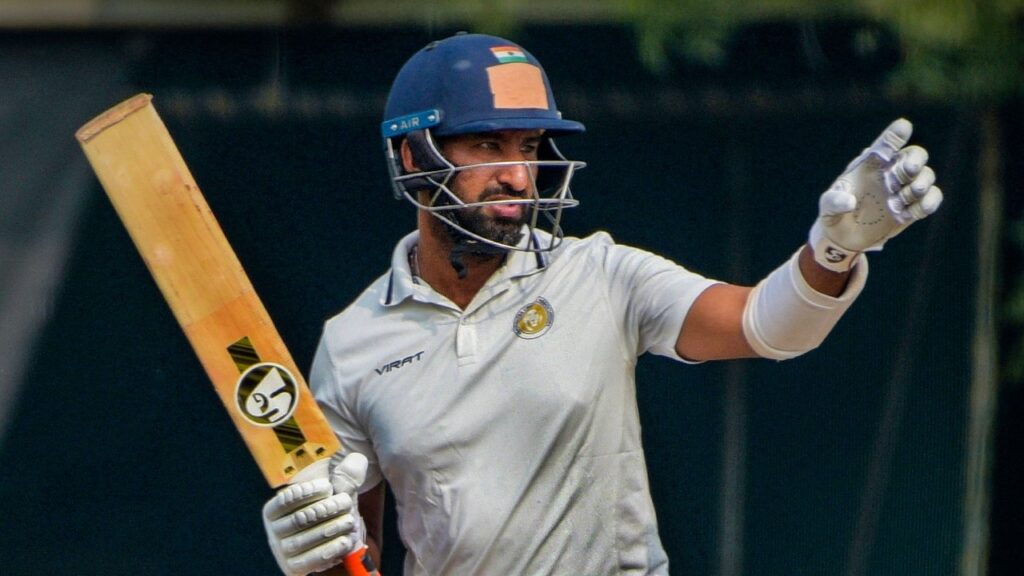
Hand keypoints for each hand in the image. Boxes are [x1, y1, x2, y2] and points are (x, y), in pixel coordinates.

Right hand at [263, 453, 368, 575]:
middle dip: (325, 509)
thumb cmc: (327, 514)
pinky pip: (310, 560)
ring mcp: (282, 551)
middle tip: (346, 502)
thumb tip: (357, 460)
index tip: (327, 486)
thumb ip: (345, 478)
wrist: (326, 545)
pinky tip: (345, 541)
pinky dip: (329, 550)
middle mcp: (274, 531)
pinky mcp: (294, 567)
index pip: (285, 500)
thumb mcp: (334, 495)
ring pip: (304, 540)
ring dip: (331, 529)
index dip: (306, 492)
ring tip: (350, 521)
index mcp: (274, 509)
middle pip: (298, 519)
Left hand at [809, 118, 942, 270]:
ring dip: (921, 184)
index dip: (896, 134)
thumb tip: (849, 202)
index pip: (886, 143)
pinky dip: (929, 202)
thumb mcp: (828, 206)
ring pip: (926, 176)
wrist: (844, 238)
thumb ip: (834, 201)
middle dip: (915, 160)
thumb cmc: (835, 213)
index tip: (904, 126)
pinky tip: (918, 210)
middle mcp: (891, 172)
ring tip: (902, 198)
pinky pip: (932, 198)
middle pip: (914, 155)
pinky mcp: (913, 208)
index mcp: (871, 164)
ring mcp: (904, 189)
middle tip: (910, 170)